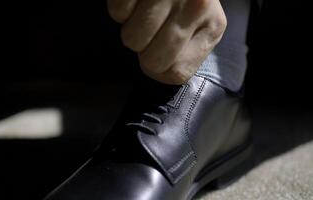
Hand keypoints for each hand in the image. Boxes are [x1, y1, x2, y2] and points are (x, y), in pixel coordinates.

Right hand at [107, 0, 226, 83]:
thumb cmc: (188, 1)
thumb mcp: (201, 26)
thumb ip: (187, 52)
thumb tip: (161, 72)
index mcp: (213, 26)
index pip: (176, 74)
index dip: (161, 68)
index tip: (161, 50)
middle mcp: (196, 6)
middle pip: (152, 60)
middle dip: (145, 51)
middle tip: (151, 32)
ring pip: (131, 39)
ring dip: (131, 29)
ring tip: (144, 12)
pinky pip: (118, 12)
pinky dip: (121, 10)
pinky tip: (137, 0)